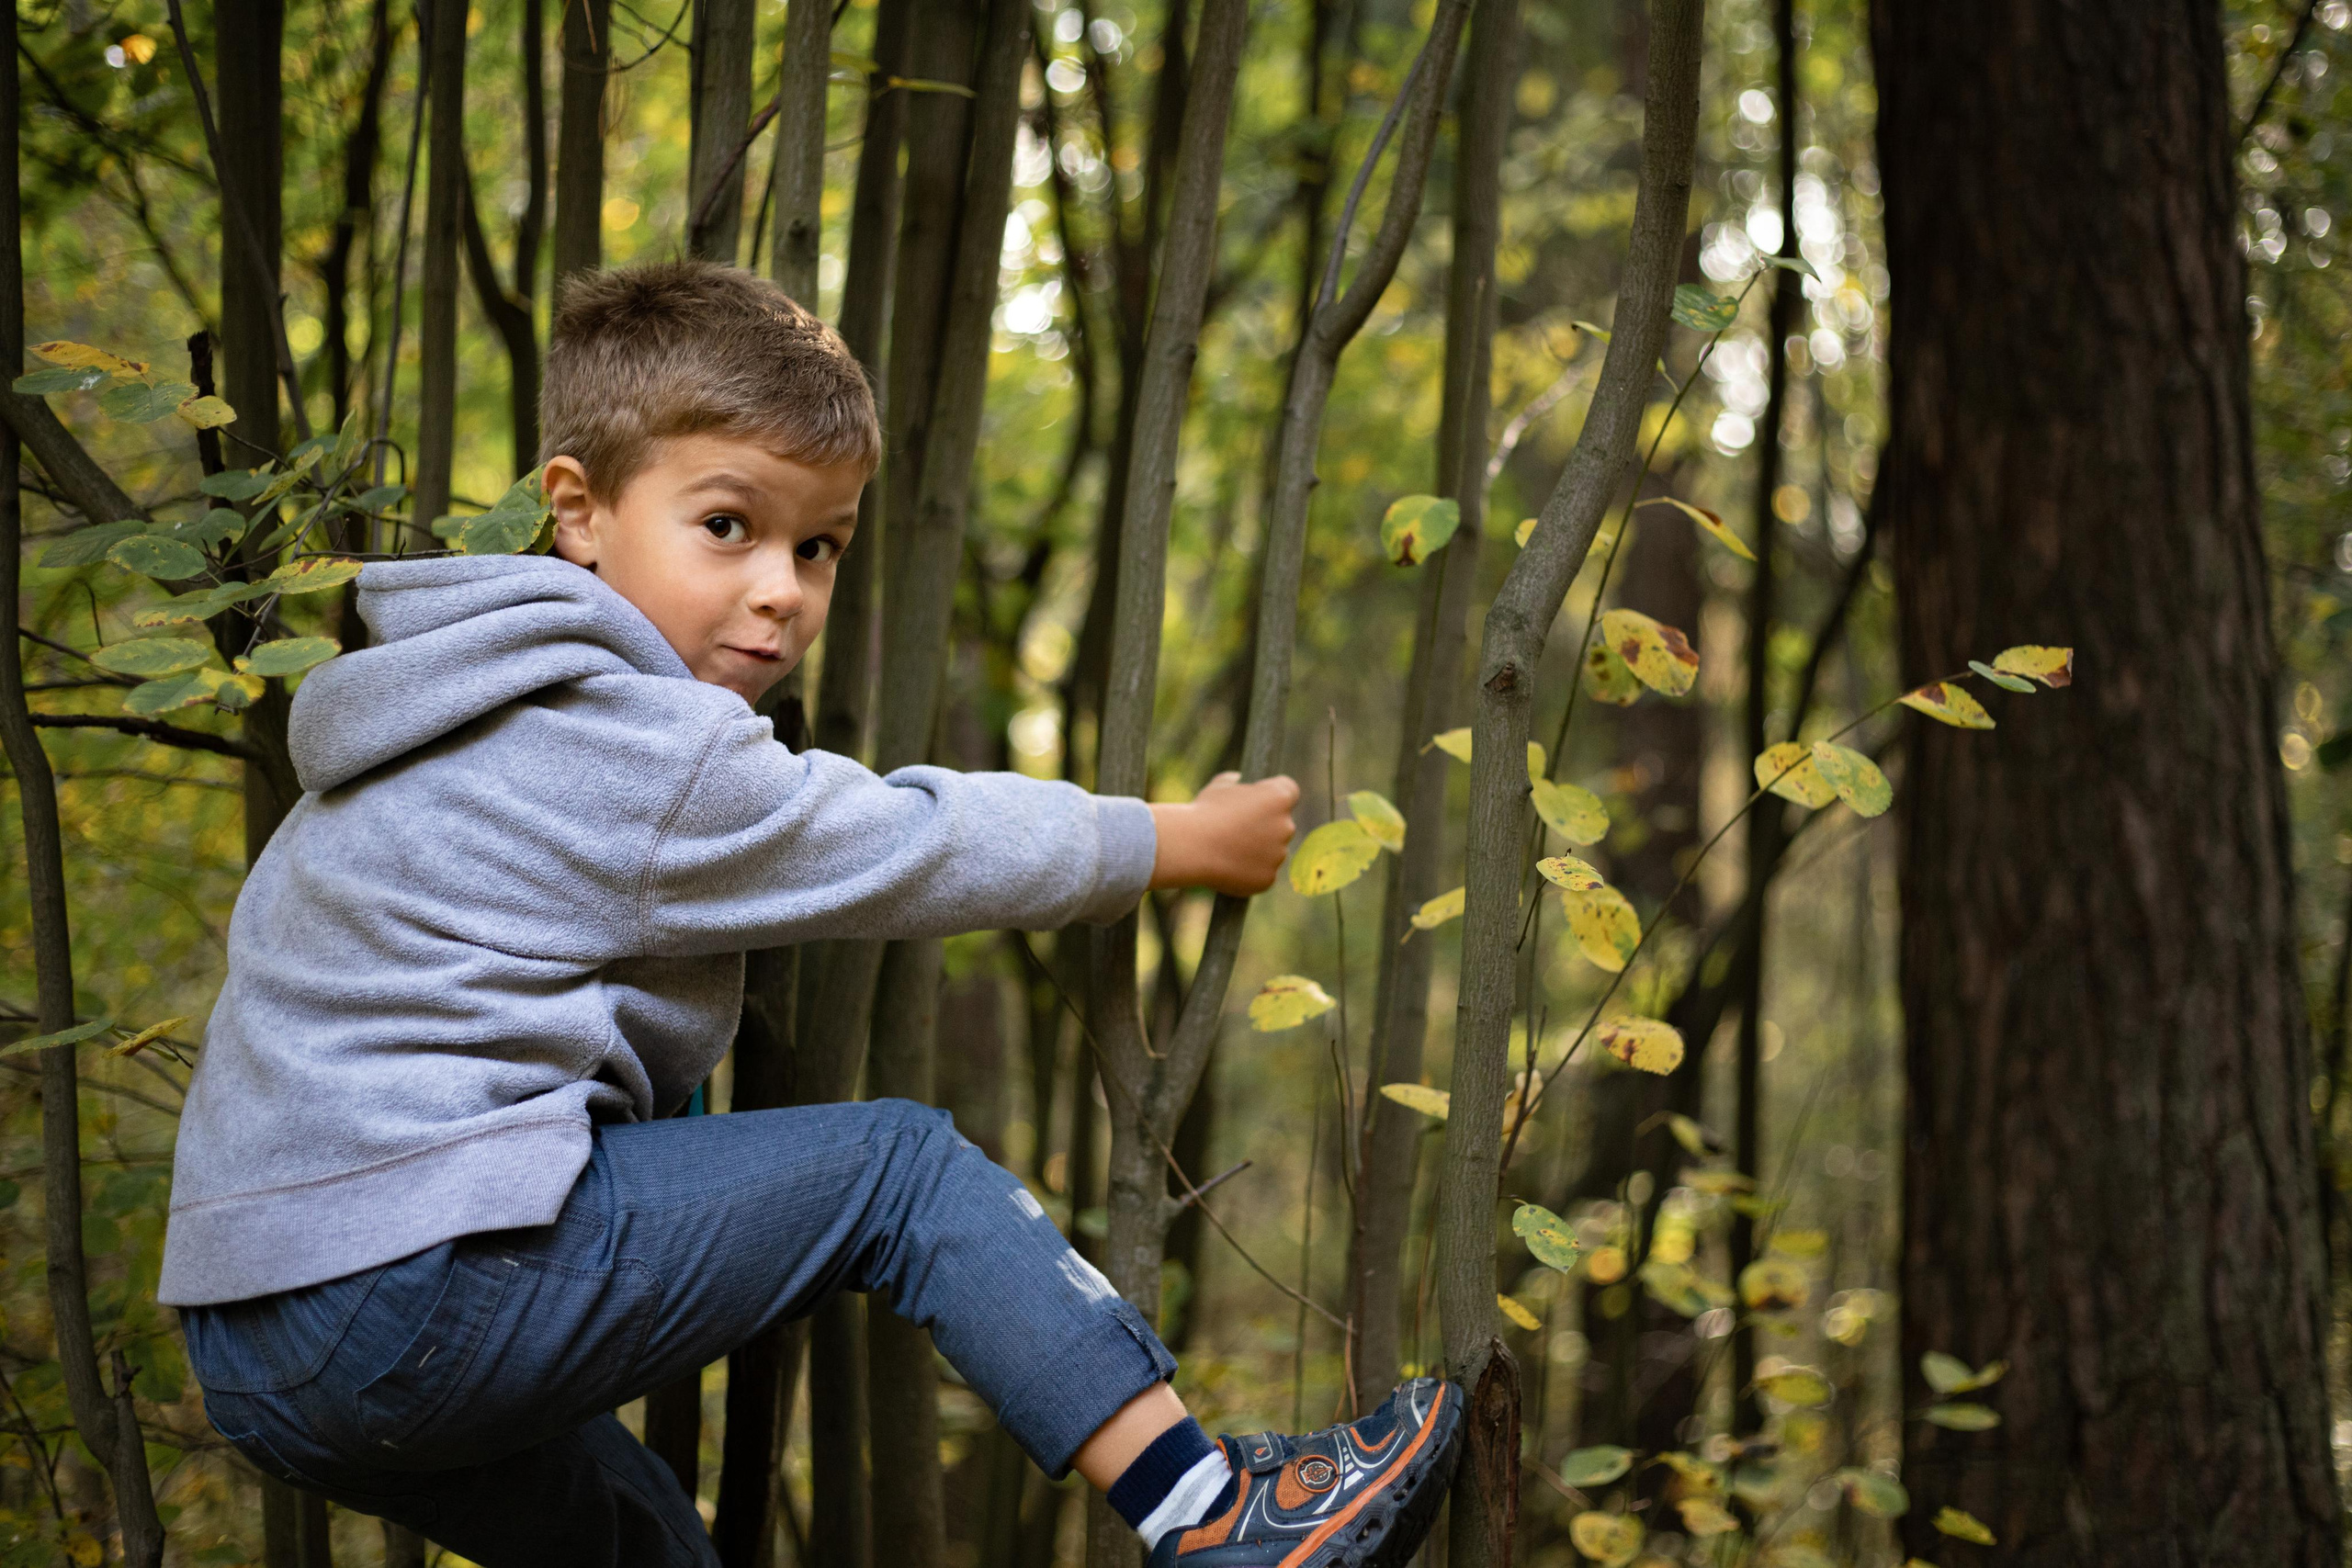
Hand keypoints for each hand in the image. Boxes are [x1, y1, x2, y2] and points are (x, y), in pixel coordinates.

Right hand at [1148, 772, 1300, 895]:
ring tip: (1228, 849)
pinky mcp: (1268, 878)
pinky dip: (1250, 871)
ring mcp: (1279, 855)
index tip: (1258, 801)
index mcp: (1279, 797)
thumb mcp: (1218, 788)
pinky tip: (1228, 866)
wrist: (1191, 846)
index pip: (1290, 791)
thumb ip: (1233, 782)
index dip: (1272, 795)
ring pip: (1272, 851)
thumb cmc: (1203, 812)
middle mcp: (1286, 826)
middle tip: (1236, 829)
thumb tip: (1236, 779)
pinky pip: (1262, 873)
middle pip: (1282, 823)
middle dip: (1265, 825)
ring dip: (1257, 850)